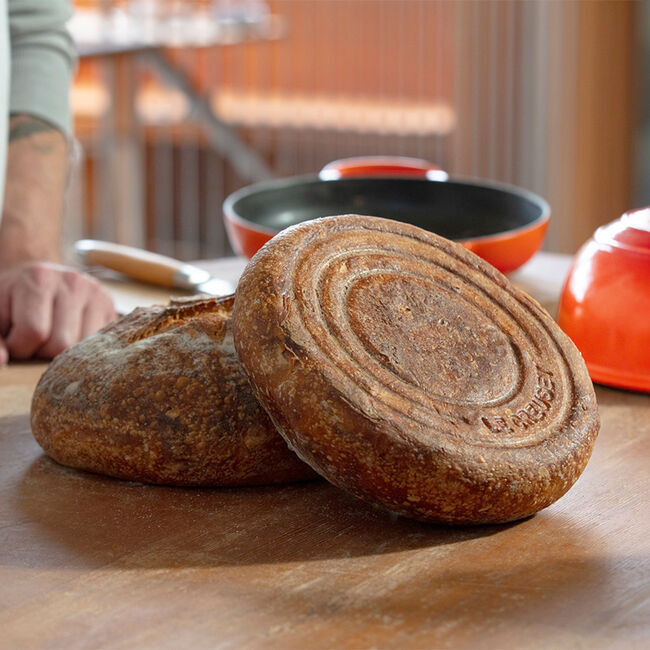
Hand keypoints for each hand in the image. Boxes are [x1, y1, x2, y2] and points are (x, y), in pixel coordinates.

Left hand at [0, 262, 116, 365]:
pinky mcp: (110, 305)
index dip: (19, 347)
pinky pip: (100, 344)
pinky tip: (70, 336)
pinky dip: (83, 349)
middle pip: (61, 343)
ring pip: (84, 348)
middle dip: (42, 351)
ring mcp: (96, 293)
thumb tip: (2, 362)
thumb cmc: (11, 299)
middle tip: (34, 341)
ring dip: (65, 353)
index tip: (14, 341)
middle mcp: (73, 282)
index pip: (33, 331)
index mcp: (38, 278)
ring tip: (52, 337)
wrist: (36, 276)